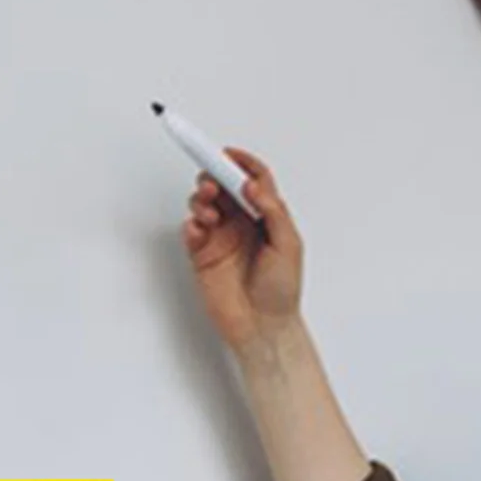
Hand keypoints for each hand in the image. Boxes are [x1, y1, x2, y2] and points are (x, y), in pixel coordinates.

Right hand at [180, 148, 303, 352]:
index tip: (227, 154)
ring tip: (209, 212)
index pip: (252, 179)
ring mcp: (221, 238)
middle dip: (214, 177)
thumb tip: (253, 185)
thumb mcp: (289, 245)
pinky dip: (191, 224)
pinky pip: (191, 230)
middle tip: (213, 183)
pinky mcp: (203, 255)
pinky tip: (199, 229)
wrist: (263, 327)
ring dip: (202, 199)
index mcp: (266, 217)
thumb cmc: (281, 292)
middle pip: (223, 185)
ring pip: (205, 203)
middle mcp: (242, 223)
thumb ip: (272, 211)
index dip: (240, 162)